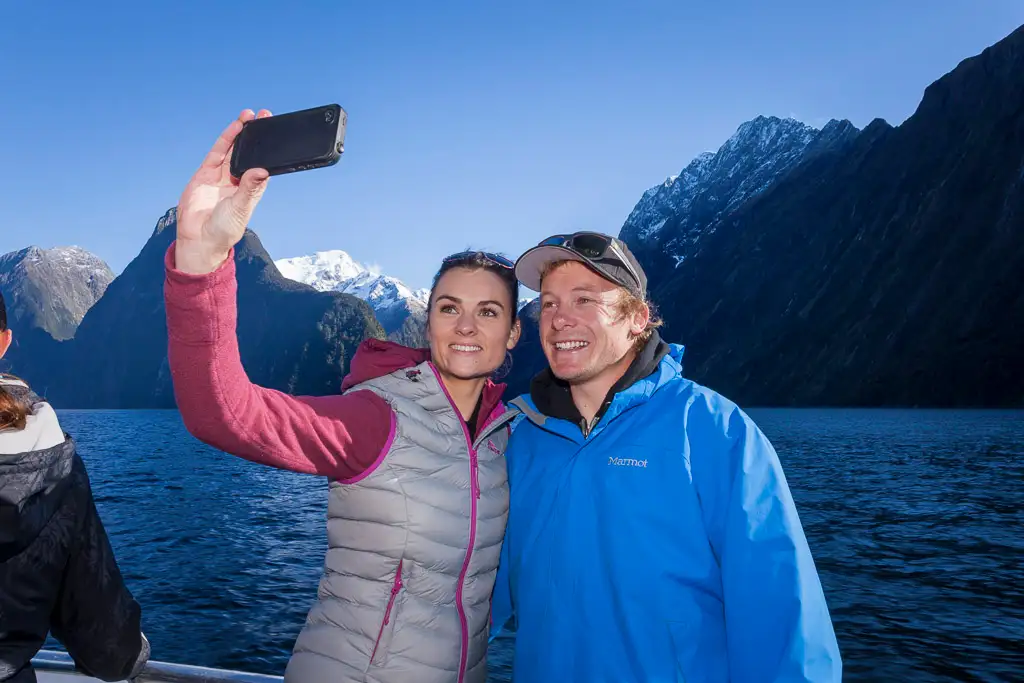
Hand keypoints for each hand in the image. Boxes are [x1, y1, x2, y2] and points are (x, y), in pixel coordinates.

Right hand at [174, 109, 271, 273]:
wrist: (198, 239)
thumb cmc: (223, 230)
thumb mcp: (240, 208)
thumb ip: (249, 188)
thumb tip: (262, 170)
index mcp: (251, 190)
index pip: (262, 164)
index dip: (268, 149)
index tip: (277, 134)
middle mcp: (237, 180)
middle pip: (248, 153)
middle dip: (256, 136)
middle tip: (265, 116)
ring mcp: (221, 176)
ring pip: (233, 149)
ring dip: (241, 133)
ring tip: (249, 116)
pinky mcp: (205, 174)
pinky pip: (217, 153)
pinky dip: (225, 140)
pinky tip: (234, 128)